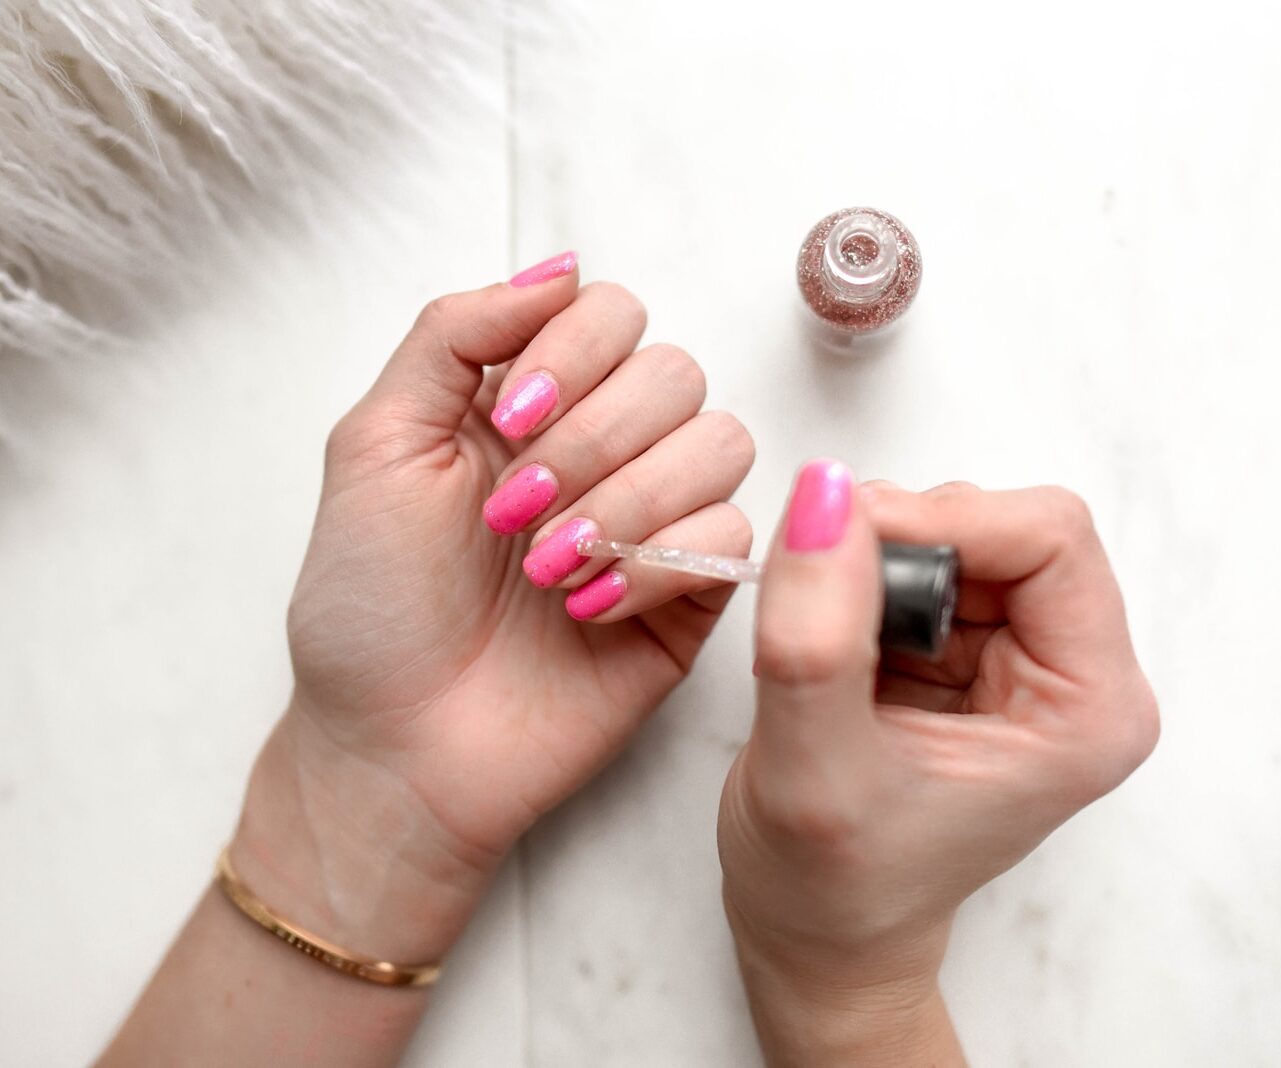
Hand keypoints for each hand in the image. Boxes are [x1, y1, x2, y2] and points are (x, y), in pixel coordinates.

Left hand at [233, 257, 753, 962]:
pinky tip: (587, 609)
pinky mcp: (692, 597)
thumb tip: (559, 267)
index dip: (575, 353)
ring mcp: (656, 522)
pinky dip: (658, 565)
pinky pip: (732, 538)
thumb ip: (455, 334)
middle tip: (514, 514)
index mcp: (533, 403)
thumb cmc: (371, 607)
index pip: (612, 315)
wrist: (396, 747)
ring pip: (722, 444)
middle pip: (676, 372)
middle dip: (596, 438)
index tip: (509, 421)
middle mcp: (606, 450)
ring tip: (547, 568)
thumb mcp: (377, 444)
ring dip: (630, 500)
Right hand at [716, 463, 1157, 1063]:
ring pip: (954, 533)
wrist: (818, 936)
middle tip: (824, 610)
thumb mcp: (814, 771)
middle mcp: (1074, 674)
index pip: (1051, 536)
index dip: (943, 520)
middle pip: (1004, 524)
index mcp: (1090, 709)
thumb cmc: (832, 890)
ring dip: (873, 562)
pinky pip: (916, 560)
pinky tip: (834, 646)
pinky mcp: (969, 651)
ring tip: (827, 648)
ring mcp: (1022, 659)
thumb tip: (824, 495)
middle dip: (901, 544)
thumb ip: (818, 636)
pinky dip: (859, 579)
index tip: (842, 544)